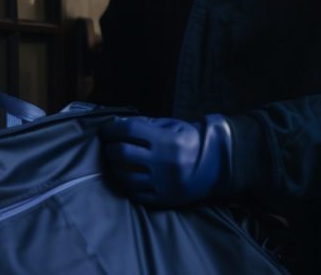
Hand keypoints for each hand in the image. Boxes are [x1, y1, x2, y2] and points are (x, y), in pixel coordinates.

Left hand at [99, 114, 232, 206]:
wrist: (215, 165)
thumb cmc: (189, 141)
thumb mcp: (172, 125)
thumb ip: (146, 124)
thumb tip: (118, 124)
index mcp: (166, 140)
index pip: (129, 131)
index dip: (112, 130)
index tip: (104, 132)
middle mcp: (163, 161)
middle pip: (123, 154)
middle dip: (110, 149)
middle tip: (108, 147)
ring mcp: (163, 182)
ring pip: (126, 176)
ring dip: (114, 168)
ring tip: (114, 162)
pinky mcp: (165, 198)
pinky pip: (137, 194)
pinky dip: (127, 185)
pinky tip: (126, 177)